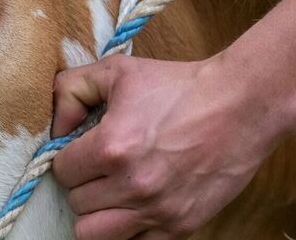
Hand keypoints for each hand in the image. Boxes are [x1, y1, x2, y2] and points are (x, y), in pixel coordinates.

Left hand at [50, 55, 293, 239]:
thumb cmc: (176, 86)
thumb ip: (70, 91)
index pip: (62, 172)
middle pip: (77, 204)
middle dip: (83, 184)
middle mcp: (133, 185)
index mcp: (112, 147)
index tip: (84, 149)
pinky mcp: (181, 227)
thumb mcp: (116, 71)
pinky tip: (133, 207)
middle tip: (101, 167)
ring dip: (98, 212)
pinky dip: (127, 230)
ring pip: (94, 234)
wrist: (240, 106)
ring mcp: (158, 211)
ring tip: (112, 190)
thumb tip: (54, 129)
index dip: (68, 158)